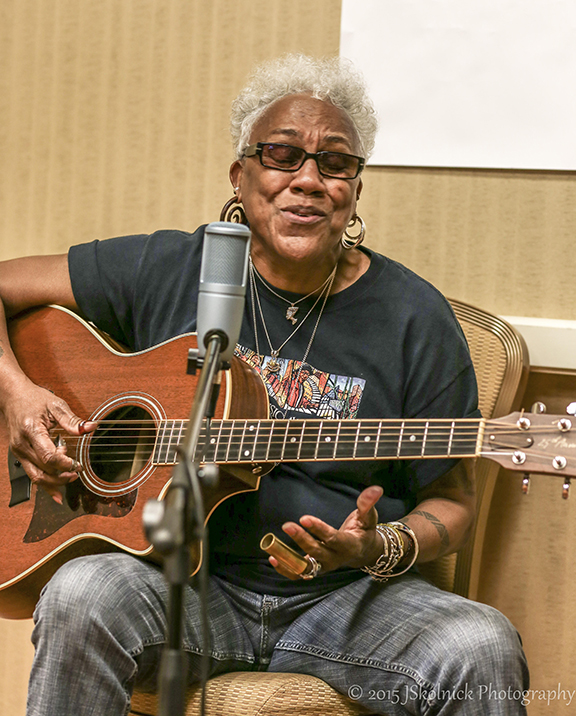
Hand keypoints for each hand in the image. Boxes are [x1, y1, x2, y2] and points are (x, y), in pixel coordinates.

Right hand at [2, 376, 94, 502]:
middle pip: (43, 470)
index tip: (78, 464)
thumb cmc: (34, 399)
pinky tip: (56, 493)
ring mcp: (18, 452)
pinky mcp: (20, 455)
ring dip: (54, 481)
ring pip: (36, 476)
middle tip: (77, 470)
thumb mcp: (56, 405)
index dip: (65, 464)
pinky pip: (32, 474)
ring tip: (71, 477)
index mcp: (31, 431)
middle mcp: (22, 445)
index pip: (48, 456)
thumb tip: (91, 427)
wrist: (13, 396)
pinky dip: (45, 485)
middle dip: (62, 474)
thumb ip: (73, 420)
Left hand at [268, 485, 384, 579]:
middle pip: (317, 552)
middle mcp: (336, 559)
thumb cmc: (364, 532)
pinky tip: (273, 559)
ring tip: (273, 549)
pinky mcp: (316, 569)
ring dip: (289, 559)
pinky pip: (300, 573)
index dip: (319, 529)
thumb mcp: (369, 517)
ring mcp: (325, 566)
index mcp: (350, 545)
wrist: (363, 552)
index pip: (333, 538)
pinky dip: (286, 570)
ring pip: (306, 566)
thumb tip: (374, 489)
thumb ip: (367, 504)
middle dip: (301, 540)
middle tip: (287, 525)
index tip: (304, 518)